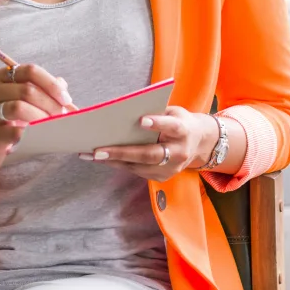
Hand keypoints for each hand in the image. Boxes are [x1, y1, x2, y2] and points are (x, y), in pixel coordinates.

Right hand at [0, 63, 72, 171]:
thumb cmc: (2, 121)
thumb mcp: (17, 100)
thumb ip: (39, 89)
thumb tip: (63, 88)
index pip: (29, 71)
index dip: (51, 83)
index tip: (65, 98)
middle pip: (27, 89)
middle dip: (50, 102)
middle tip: (62, 115)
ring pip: (19, 107)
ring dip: (42, 116)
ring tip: (51, 124)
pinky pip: (16, 131)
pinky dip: (32, 132)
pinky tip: (39, 136)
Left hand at [80, 106, 214, 182]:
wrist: (198, 144)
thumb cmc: (179, 122)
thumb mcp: (174, 112)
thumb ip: (156, 112)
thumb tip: (125, 112)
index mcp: (184, 131)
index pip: (172, 127)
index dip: (157, 124)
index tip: (141, 120)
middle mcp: (179, 153)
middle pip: (150, 154)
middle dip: (122, 152)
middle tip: (99, 150)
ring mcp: (170, 169)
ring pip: (139, 166)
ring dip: (113, 161)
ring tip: (91, 154)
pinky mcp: (161, 177)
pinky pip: (136, 171)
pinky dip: (118, 164)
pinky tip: (101, 159)